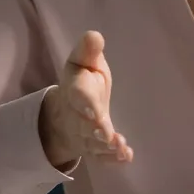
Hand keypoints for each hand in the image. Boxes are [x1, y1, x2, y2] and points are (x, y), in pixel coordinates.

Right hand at [39, 30, 133, 167]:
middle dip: (94, 129)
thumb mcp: (83, 62)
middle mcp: (78, 115)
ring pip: (93, 143)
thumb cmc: (83, 82)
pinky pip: (102, 157)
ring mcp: (85, 134)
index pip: (79, 96)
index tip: (94, 109)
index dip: (85, 103)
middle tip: (105, 134)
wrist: (68, 112)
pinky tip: (126, 158)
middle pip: (84, 124)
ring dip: (106, 146)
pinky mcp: (95, 148)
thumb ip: (88, 50)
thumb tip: (94, 35)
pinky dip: (113, 159)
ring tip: (118, 146)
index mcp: (75, 90)